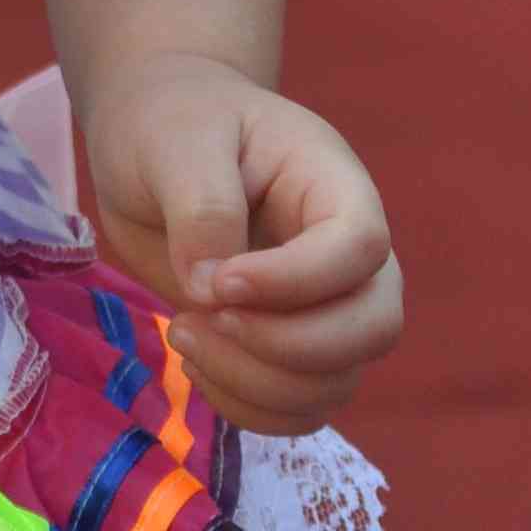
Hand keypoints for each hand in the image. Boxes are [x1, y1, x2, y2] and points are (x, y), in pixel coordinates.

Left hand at [79, 50, 402, 434]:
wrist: (157, 143)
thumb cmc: (174, 122)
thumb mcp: (178, 140)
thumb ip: (202, 206)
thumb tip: (213, 290)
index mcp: (334, 186)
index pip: (360, 248)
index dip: (297, 281)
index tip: (219, 281)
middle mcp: (345, 255)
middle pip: (373, 327)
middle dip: (288, 347)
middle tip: (204, 315)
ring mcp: (323, 307)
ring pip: (335, 382)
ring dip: (256, 382)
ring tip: (183, 332)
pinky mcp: (288, 348)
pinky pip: (298, 408)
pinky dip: (246, 406)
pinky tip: (196, 360)